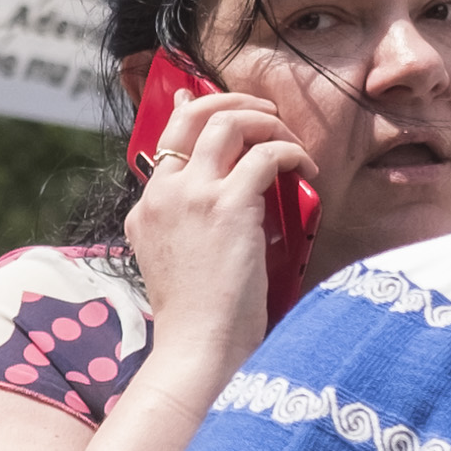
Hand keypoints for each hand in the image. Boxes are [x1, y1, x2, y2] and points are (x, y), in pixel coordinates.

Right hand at [119, 87, 316, 371]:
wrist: (198, 348)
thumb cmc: (199, 320)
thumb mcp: (176, 265)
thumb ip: (189, 229)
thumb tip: (231, 202)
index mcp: (146, 209)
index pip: (167, 141)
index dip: (198, 114)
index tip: (225, 106)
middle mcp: (162, 193)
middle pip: (193, 116)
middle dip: (233, 102)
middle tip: (264, 113)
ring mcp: (192, 195)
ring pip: (228, 122)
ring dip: (266, 121)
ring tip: (288, 138)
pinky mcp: (228, 205)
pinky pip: (266, 155)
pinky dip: (290, 153)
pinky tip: (305, 169)